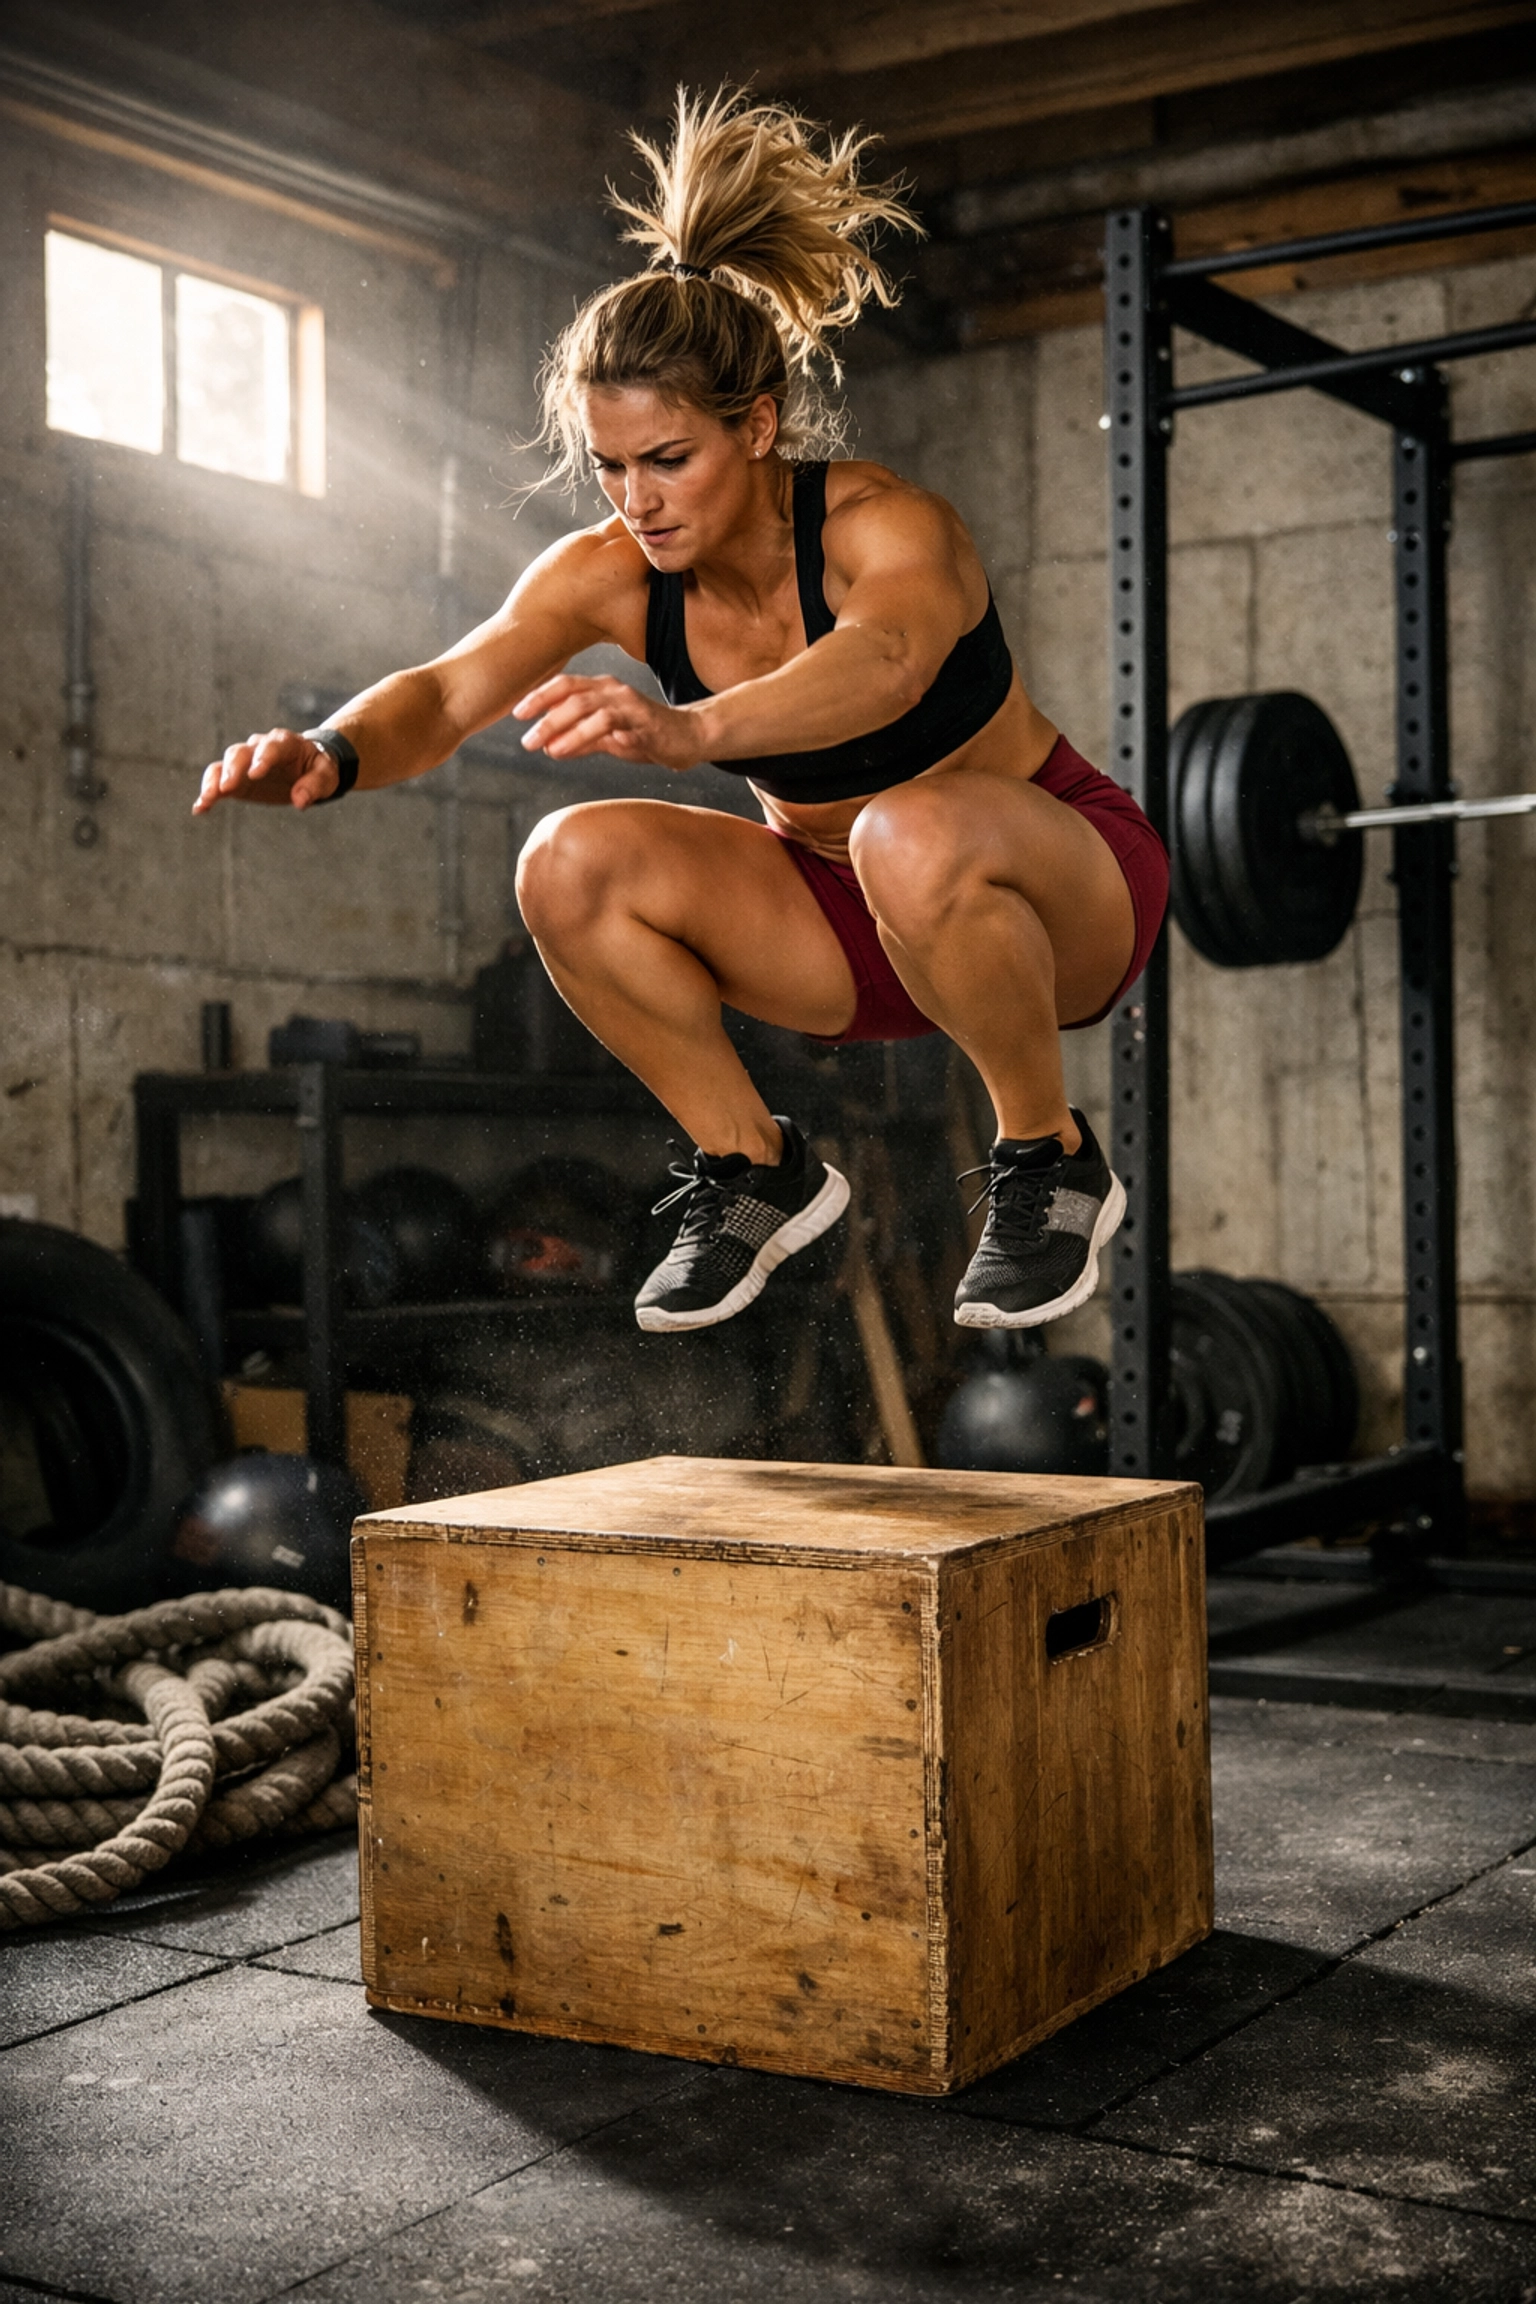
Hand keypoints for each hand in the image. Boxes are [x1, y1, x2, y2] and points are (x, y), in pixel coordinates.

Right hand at [192, 729, 340, 814]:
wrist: (307, 765)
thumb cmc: (319, 768)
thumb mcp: (326, 776)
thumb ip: (314, 785)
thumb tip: (300, 801)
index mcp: (284, 743)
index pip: (270, 747)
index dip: (261, 759)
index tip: (254, 774)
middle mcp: (258, 748)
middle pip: (239, 753)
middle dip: (232, 769)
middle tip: (226, 787)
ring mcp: (244, 762)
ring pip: (223, 765)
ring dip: (213, 781)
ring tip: (207, 799)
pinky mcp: (236, 778)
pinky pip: (217, 782)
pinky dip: (208, 794)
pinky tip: (200, 808)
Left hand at [514, 675, 708, 772]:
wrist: (690, 737)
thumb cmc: (648, 736)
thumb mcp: (608, 739)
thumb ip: (580, 741)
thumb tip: (549, 747)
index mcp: (602, 690)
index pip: (564, 685)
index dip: (539, 696)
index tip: (517, 713)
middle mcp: (613, 690)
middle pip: (570, 695)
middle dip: (543, 714)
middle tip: (524, 739)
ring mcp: (628, 703)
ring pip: (587, 707)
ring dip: (561, 727)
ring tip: (542, 747)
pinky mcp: (642, 720)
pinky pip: (610, 723)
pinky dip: (586, 735)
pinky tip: (568, 751)